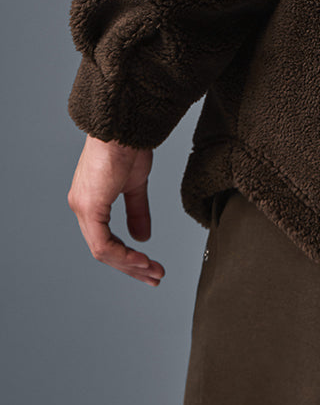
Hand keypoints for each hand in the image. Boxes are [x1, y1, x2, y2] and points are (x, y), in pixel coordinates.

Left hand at [68, 135, 164, 285]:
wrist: (124, 127)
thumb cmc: (128, 145)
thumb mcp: (136, 185)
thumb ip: (137, 212)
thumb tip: (142, 236)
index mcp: (90, 201)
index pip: (105, 239)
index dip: (128, 257)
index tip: (150, 266)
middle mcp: (81, 206)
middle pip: (104, 250)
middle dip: (132, 267)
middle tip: (154, 277)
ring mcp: (82, 207)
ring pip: (103, 251)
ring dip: (130, 265)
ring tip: (153, 272)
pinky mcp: (89, 206)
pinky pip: (103, 244)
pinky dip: (124, 255)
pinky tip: (141, 261)